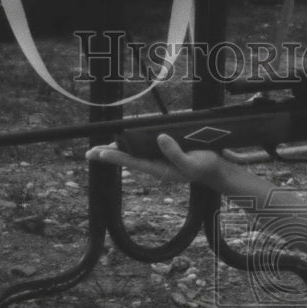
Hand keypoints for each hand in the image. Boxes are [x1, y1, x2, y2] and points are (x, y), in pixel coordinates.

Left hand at [86, 133, 221, 183]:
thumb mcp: (192, 162)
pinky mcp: (164, 153)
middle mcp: (156, 164)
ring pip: (133, 153)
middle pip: (128, 158)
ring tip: (100, 150)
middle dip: (109, 155)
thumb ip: (175, 153)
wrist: (216, 168)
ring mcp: (159, 159)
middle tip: (89, 153)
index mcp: (160, 169)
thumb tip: (159, 138)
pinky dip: (131, 144)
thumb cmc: (205, 166)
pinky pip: (143, 148)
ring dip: (117, 149)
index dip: (115, 157)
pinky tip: (123, 142)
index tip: (99, 154)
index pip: (132, 162)